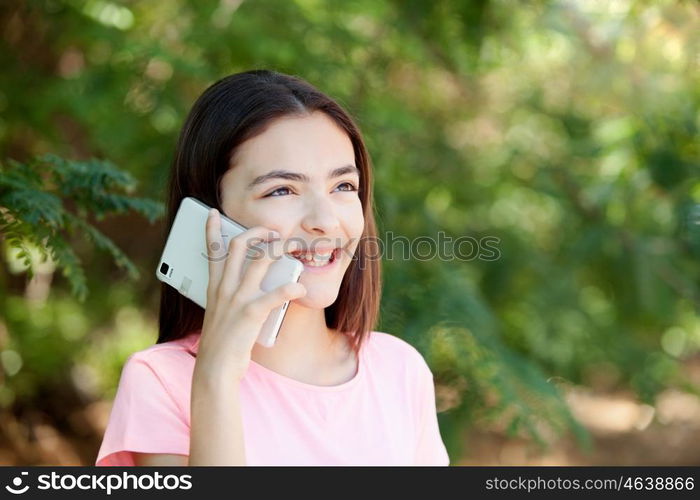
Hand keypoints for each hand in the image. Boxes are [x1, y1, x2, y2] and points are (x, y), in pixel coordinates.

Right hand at [196, 208, 305, 379]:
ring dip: (277, 249)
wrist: (214, 368)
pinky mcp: (250, 313)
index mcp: (215, 287)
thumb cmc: (222, 343)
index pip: (212, 251)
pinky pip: (273, 295)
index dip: (212, 229)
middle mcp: (224, 288)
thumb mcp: (220, 314)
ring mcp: (236, 299)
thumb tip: (247, 288)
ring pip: (258, 262)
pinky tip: (300, 286)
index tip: (213, 213)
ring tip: (292, 246)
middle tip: (272, 230)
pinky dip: (289, 288)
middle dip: (256, 232)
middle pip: (237, 246)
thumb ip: (231, 298)